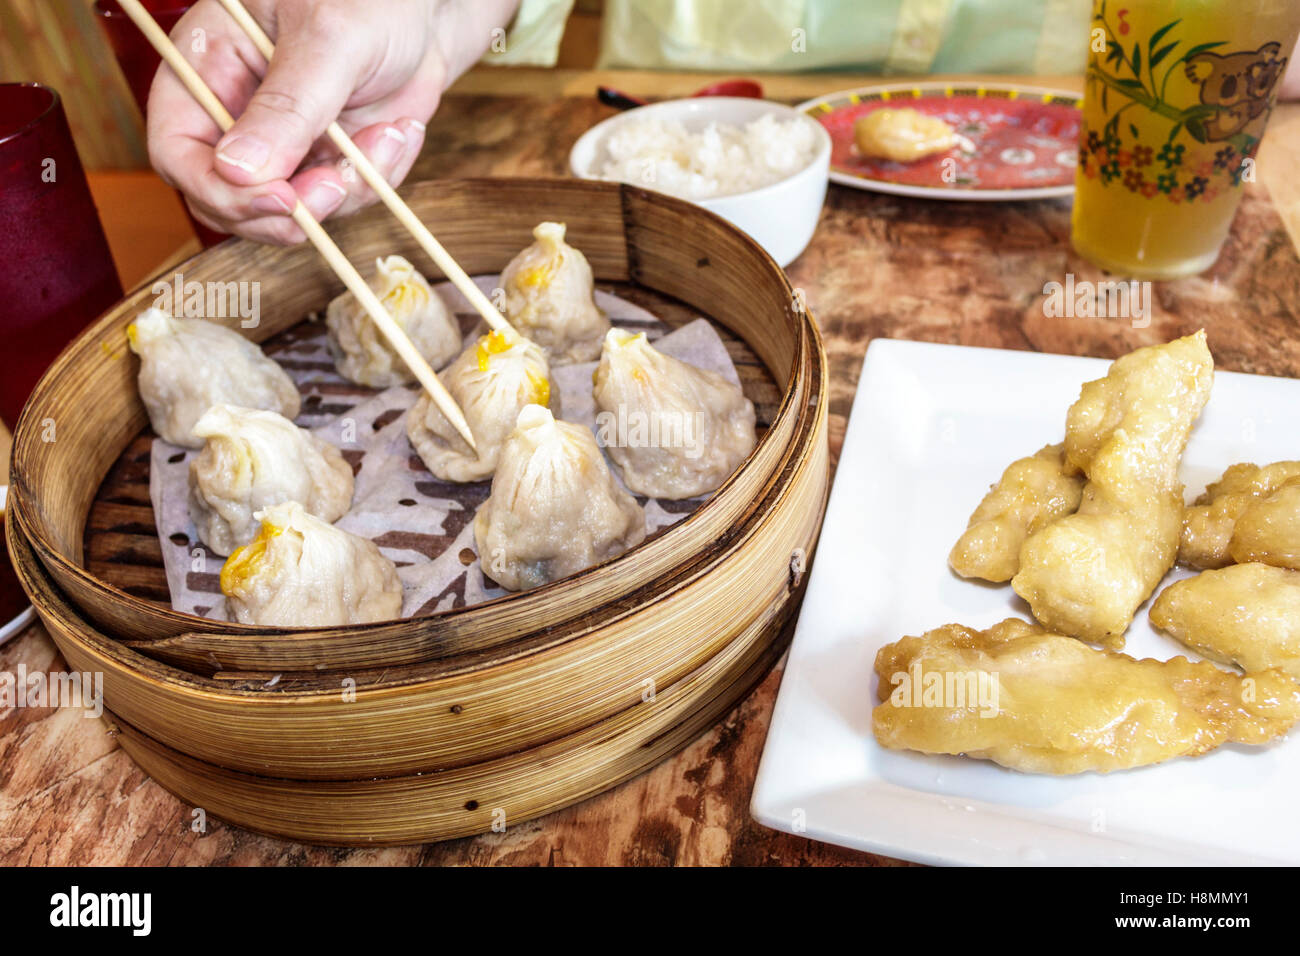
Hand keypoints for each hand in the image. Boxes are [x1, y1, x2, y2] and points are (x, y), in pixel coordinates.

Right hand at [146, 0, 511, 243]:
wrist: (427, 8)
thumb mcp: (328, 40)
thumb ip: (287, 106)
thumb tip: (237, 172)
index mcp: (209, 66)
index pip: (177, 150)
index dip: (217, 189)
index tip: (279, 198)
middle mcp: (238, 112)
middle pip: (228, 199)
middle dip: (286, 209)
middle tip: (338, 187)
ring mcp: (286, 142)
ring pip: (293, 211)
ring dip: (348, 191)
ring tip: (389, 134)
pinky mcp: (330, 158)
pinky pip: (343, 200)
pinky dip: (377, 179)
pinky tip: (398, 131)